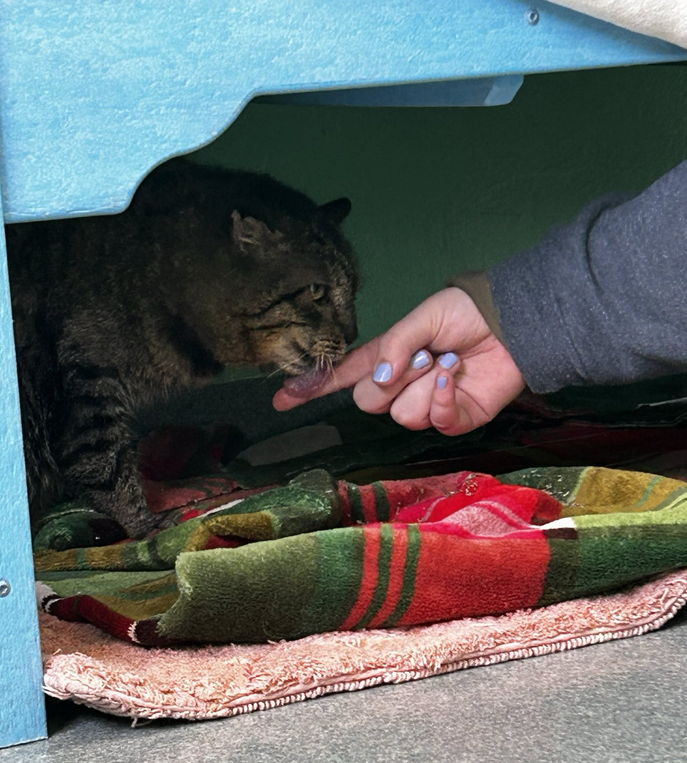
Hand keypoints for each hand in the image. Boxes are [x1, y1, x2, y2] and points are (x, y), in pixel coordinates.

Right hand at [272, 287, 525, 434]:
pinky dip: (443, 395)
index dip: (312, 388)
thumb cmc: (466, 313)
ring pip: (402, 414)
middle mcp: (401, 386)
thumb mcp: (422, 316)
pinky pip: (434, 420)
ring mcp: (425, 405)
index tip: (281, 400)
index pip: (341, 376)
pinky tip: (455, 373)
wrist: (510, 323)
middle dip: (394, 378)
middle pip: (369, 402)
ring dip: (427, 382)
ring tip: (449, 359)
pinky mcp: (453, 419)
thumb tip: (378, 380)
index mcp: (386, 358)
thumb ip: (394, 346)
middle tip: (424, 355)